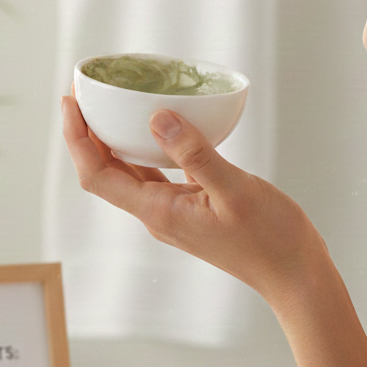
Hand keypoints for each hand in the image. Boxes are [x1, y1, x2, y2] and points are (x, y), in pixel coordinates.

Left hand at [61, 93, 318, 301]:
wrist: (294, 273)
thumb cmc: (270, 239)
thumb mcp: (236, 190)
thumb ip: (196, 154)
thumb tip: (156, 118)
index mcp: (158, 212)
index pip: (97, 176)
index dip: (77, 139)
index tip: (71, 103)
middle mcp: (157, 213)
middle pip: (105, 172)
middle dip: (87, 134)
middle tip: (82, 93)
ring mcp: (173, 211)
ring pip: (129, 172)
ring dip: (112, 140)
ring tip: (108, 105)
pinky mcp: (191, 206)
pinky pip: (157, 173)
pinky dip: (147, 148)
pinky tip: (157, 126)